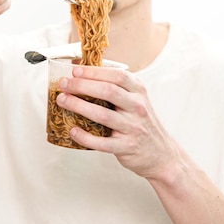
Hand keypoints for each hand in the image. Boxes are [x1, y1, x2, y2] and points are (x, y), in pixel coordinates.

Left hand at [56, 65, 181, 178]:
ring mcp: (133, 127)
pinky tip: (73, 130)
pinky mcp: (126, 147)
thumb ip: (114, 86)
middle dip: (82, 86)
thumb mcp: (135, 99)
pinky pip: (102, 142)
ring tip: (62, 101)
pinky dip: (85, 136)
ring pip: (102, 115)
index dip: (94, 72)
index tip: (75, 70)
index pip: (117, 75)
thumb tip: (82, 71)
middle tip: (64, 84)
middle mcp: (137, 107)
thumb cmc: (141, 122)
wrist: (161, 153)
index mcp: (138, 91)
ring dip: (78, 106)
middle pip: (108, 91)